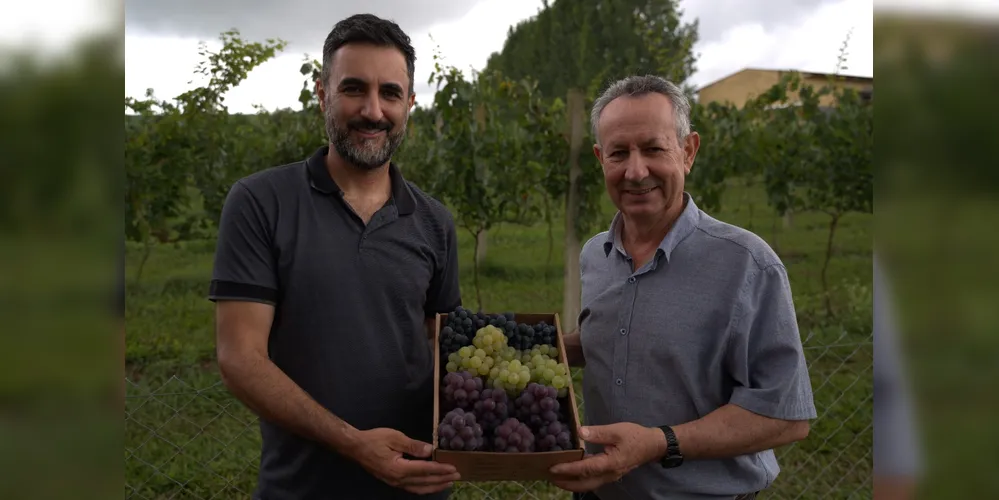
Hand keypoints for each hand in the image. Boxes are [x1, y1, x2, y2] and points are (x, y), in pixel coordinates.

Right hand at [349, 428, 460, 494]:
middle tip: (457, 476)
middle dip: (442, 479)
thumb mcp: (395, 438)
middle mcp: (398, 480)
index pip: (425, 470)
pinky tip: (430, 484)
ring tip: (448, 482)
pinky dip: (424, 487)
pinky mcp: (393, 481)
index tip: (454, 468)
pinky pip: (412, 488)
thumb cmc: (375, 439)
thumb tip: (430, 451)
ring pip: (419, 488)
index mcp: (399, 468)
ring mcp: (395, 483)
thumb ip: (413, 445)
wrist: (356, 447)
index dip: (441, 469)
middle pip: (424, 482)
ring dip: (435, 486)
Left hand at [548, 423, 663, 492]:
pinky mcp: (611, 474)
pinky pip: (593, 481)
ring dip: (572, 483)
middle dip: (566, 482)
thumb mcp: (617, 430)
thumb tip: (579, 431)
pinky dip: (581, 480)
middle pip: (584, 484)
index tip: (553, 468)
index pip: (585, 469)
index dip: (568, 469)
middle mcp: (609, 474)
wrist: (652, 446)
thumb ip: (598, 432)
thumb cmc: (635, 436)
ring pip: (589, 485)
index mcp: (610, 463)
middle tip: (549, 477)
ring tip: (557, 478)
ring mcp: (610, 476)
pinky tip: (573, 474)